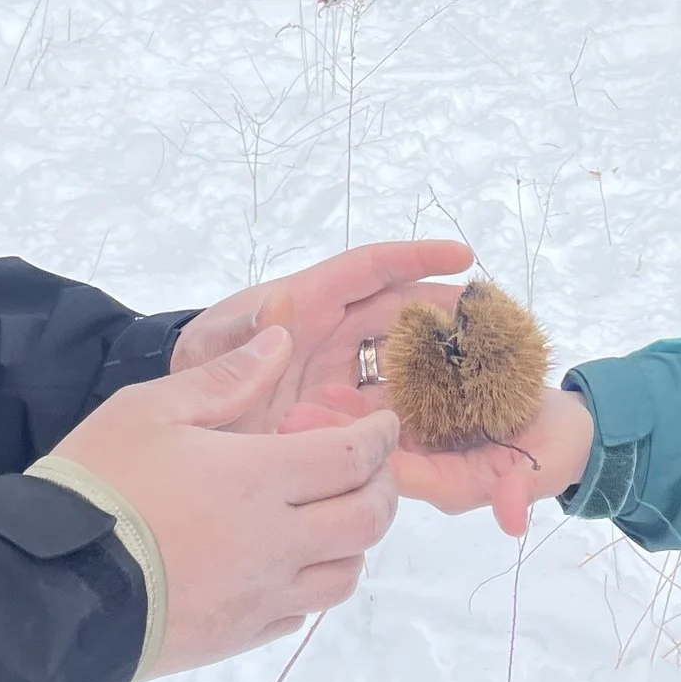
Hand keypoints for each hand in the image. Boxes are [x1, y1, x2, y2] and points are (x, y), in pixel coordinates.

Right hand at [50, 327, 401, 674]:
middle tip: (364, 466)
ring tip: (323, 514)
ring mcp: (260, 597)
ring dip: (351, 540)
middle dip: (381, 485)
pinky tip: (280, 561)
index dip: (379, 436)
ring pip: (345, 574)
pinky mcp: (237, 638)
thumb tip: (281, 339)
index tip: (381, 423)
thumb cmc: (98, 487)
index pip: (354, 458)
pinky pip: (301, 614)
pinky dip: (308, 584)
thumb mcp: (150, 410)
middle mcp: (276, 543)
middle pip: (368, 519)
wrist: (46, 590)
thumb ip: (225, 377)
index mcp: (259, 479)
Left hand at [168, 240, 473, 432]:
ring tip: (490, 373)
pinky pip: (389, 407)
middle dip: (447, 312)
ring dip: (442, 362)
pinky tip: (453, 427)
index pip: (370, 269)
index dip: (414, 257)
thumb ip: (238, 337)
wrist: (184, 427)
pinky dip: (420, 413)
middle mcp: (333, 332)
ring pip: (404, 360)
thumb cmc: (194, 372)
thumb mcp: (208, 353)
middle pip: (402, 312)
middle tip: (496, 324)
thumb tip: (277, 308)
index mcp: (308, 302)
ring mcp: (342, 372)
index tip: (461, 254)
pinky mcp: (344, 412)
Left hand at [287, 382, 594, 537]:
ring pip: (374, 432)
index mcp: (447, 482)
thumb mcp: (542, 468)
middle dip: (332, 438)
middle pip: (372, 454)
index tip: (319, 440)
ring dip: (338, 417)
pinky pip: (392, 406)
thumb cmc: (557, 450)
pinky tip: (333, 380)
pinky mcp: (432, 415)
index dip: (358, 459)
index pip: (394, 474)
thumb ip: (519, 489)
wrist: (569, 427)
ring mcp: (427, 439)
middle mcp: (428, 463)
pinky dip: (363, 396)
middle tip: (287, 421)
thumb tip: (510, 521)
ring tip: (295, 403)